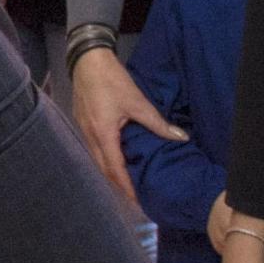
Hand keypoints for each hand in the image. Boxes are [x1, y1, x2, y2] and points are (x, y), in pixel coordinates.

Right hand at [72, 47, 181, 187]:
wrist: (87, 61)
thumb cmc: (112, 81)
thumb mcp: (138, 102)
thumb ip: (158, 123)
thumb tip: (180, 137)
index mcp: (103, 133)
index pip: (115, 167)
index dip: (126, 186)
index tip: (137, 201)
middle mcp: (90, 136)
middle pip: (103, 168)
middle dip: (117, 184)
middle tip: (133, 198)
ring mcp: (83, 129)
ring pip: (97, 159)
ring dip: (110, 172)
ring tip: (126, 183)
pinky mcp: (83, 122)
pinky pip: (94, 148)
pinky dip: (105, 159)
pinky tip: (115, 159)